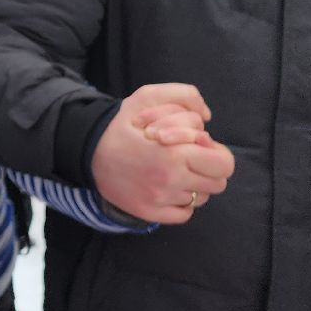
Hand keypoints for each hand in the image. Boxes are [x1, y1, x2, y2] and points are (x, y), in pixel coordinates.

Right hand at [90, 83, 235, 223]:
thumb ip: (186, 96)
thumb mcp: (149, 95)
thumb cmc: (122, 123)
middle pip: (217, 184)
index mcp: (176, 153)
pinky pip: (183, 214)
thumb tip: (208, 117)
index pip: (224, 164)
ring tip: (174, 172)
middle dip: (209, 170)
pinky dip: (180, 203)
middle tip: (190, 160)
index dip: (217, 153)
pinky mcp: (148, 212)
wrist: (86, 149)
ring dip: (193, 185)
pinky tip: (167, 188)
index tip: (200, 147)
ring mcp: (159, 199)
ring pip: (200, 199)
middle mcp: (170, 179)